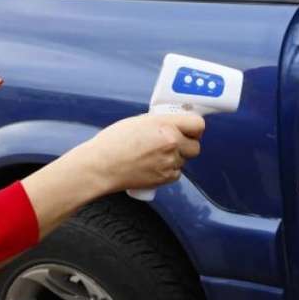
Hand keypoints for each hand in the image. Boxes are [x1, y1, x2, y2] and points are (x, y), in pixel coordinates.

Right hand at [71, 114, 205, 193]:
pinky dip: (169, 169)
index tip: (190, 127)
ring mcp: (169, 163)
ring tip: (158, 154)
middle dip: (188, 143)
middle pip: (196, 145)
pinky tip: (155, 165)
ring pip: (185, 159)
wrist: (101, 167)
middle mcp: (171, 143)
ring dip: (177, 156)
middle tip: (175, 141)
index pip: (197, 124)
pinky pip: (177, 172)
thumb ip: (161, 122)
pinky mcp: (165, 178)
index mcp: (165, 125)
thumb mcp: (139, 121)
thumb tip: (175, 123)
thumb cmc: (113, 143)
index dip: (195, 127)